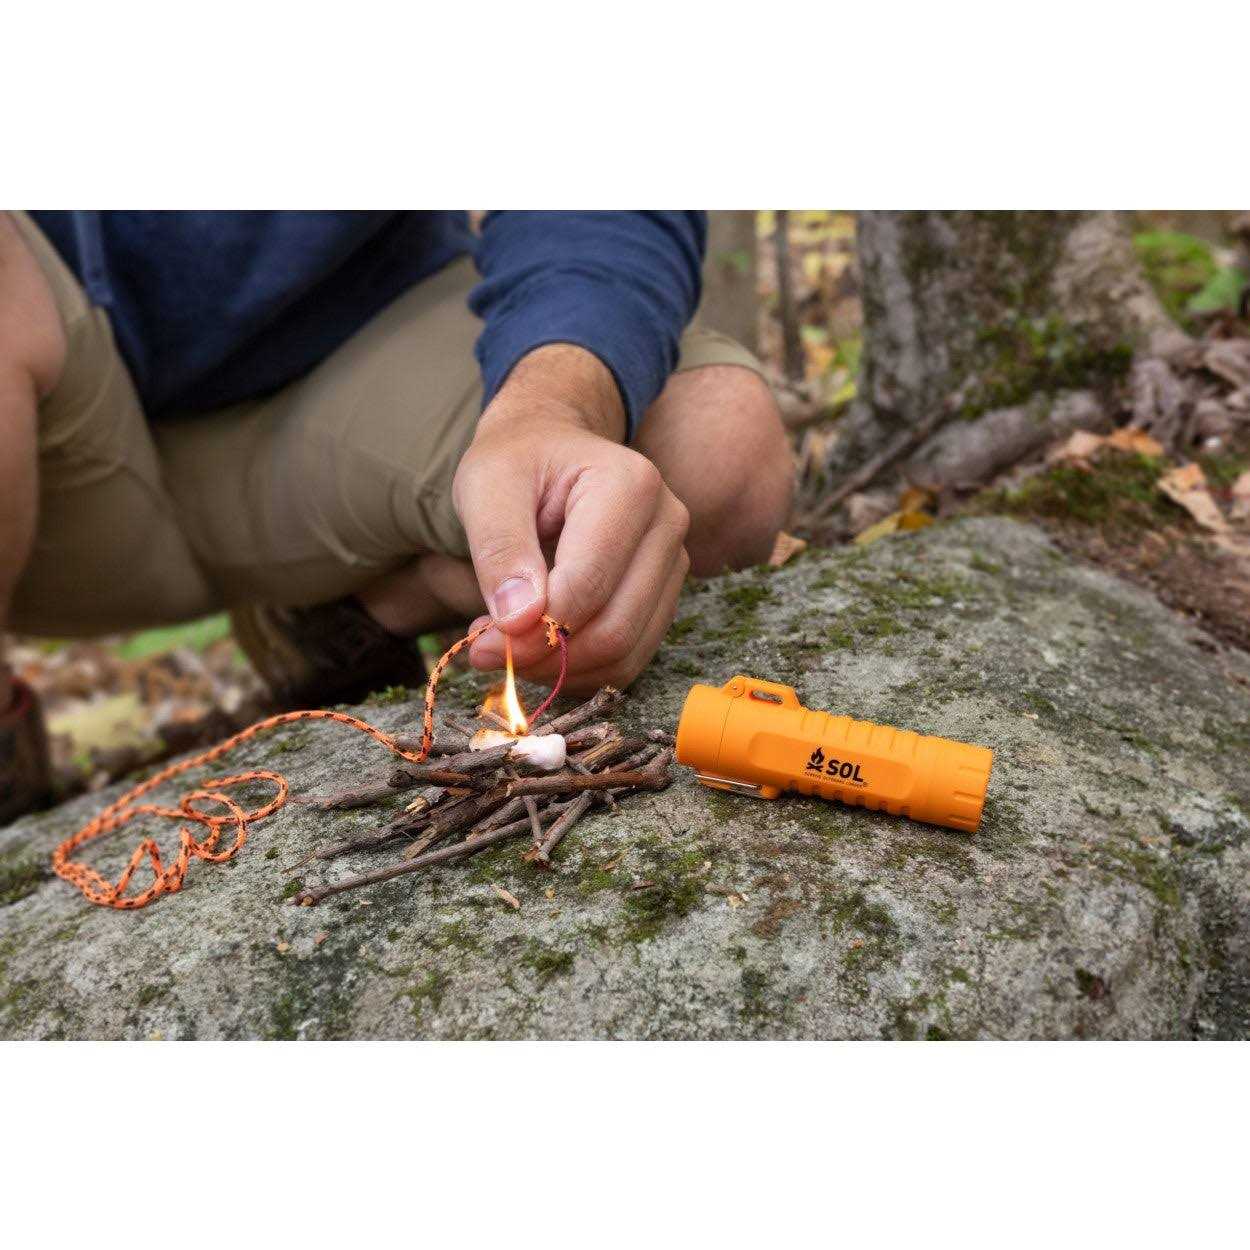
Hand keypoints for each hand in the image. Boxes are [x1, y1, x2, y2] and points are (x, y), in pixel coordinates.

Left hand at [452, 344, 689, 690]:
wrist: (550, 449)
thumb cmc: (518, 461)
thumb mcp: (487, 486)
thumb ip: (500, 549)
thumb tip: (520, 621)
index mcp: (630, 485)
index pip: (588, 585)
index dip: (534, 629)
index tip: (480, 643)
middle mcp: (667, 524)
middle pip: (616, 629)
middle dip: (547, 657)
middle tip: (488, 655)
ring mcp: (672, 562)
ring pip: (627, 653)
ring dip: (562, 669)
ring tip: (508, 648)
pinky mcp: (663, 593)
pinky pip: (629, 657)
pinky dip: (580, 668)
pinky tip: (539, 647)